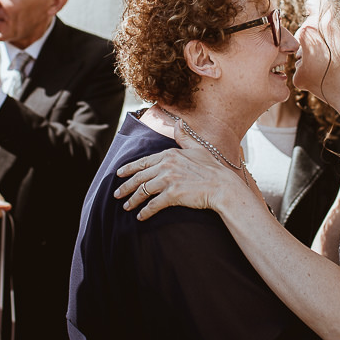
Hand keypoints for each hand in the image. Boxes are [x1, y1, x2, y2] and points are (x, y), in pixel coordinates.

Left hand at [114, 121, 247, 219]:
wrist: (223, 186)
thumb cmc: (212, 168)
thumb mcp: (198, 148)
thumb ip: (184, 137)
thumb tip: (178, 123)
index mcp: (169, 154)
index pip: (143, 162)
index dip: (129, 169)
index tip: (119, 174)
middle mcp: (166, 165)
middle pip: (139, 177)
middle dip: (125, 187)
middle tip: (117, 194)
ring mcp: (168, 180)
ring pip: (143, 191)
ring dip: (132, 200)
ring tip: (126, 207)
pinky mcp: (173, 195)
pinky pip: (153, 204)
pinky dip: (145, 211)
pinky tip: (140, 216)